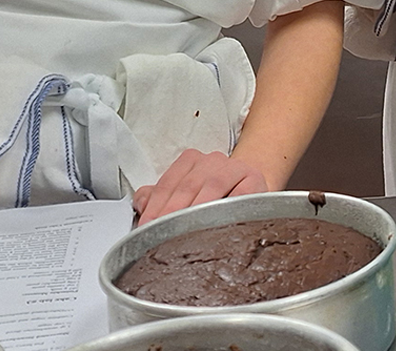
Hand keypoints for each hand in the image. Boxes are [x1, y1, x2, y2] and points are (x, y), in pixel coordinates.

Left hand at [132, 150, 268, 222]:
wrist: (250, 187)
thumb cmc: (213, 195)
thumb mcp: (184, 192)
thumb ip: (158, 196)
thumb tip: (141, 204)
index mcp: (191, 160)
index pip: (168, 183)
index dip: (155, 207)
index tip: (147, 227)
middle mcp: (212, 160)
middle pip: (188, 186)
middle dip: (172, 213)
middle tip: (163, 235)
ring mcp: (234, 168)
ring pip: (212, 187)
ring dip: (197, 210)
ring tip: (185, 231)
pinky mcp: (254, 180)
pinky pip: (240, 194)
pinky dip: (229, 208)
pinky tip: (219, 223)